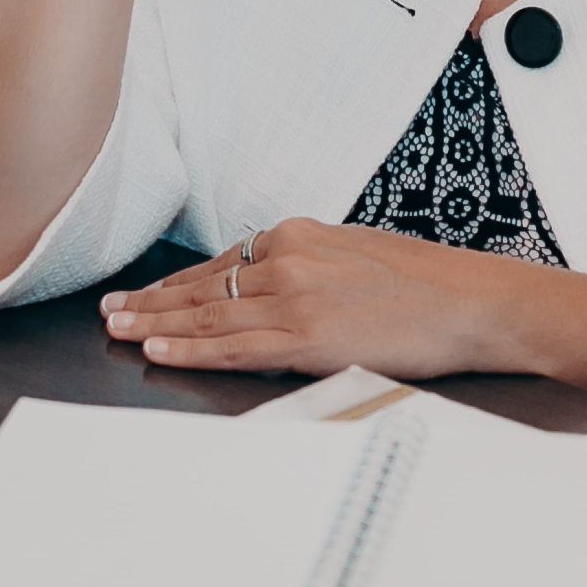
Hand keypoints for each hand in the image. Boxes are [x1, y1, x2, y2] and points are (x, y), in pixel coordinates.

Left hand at [99, 218, 549, 378]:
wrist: (475, 302)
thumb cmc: (429, 283)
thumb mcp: (357, 254)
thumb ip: (310, 266)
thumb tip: (276, 285)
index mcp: (299, 235)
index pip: (222, 262)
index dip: (178, 282)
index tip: (147, 292)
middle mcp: (288, 259)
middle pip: (203, 285)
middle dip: (151, 301)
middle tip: (111, 311)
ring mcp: (295, 298)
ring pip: (208, 314)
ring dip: (156, 324)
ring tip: (119, 331)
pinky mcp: (307, 337)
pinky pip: (234, 347)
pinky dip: (191, 349)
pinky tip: (159, 351)